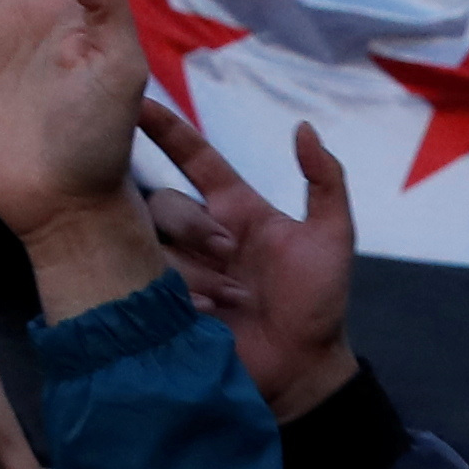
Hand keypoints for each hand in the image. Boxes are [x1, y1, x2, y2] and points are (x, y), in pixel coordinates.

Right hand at [141, 100, 361, 419]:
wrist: (302, 367)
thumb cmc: (318, 302)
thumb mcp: (331, 236)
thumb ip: (325, 180)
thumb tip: (304, 128)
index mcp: (235, 208)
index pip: (192, 156)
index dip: (165, 128)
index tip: (137, 101)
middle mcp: (202, 233)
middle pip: (165, 202)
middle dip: (193, 225)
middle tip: (229, 255)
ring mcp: (182, 268)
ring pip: (155, 244)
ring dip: (194, 268)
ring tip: (231, 297)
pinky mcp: (168, 303)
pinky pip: (150, 282)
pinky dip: (182, 293)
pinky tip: (208, 312)